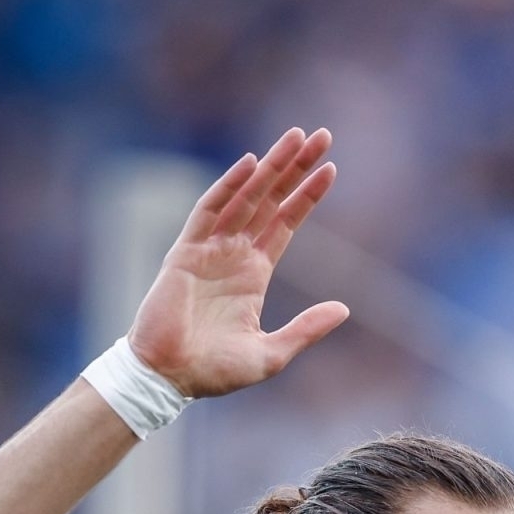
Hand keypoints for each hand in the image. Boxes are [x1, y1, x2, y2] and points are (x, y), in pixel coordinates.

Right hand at [126, 127, 348, 396]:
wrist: (170, 378)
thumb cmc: (215, 371)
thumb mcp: (272, 353)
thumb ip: (306, 329)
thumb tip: (344, 308)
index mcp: (254, 273)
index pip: (285, 222)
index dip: (307, 196)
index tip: (331, 168)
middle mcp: (234, 253)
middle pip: (270, 199)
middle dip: (294, 167)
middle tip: (322, 135)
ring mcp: (210, 249)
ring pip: (246, 196)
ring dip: (271, 166)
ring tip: (297, 137)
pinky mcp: (186, 252)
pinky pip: (209, 210)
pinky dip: (229, 186)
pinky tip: (252, 163)